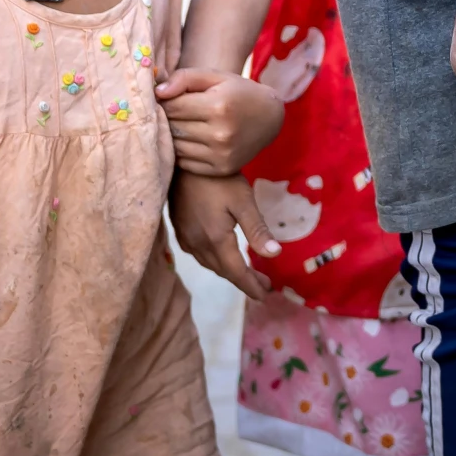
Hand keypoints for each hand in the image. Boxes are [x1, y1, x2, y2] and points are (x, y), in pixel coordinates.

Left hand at [156, 67, 283, 176]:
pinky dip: (183, 151)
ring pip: (176, 146)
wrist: (269, 118)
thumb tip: (158, 93)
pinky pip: (185, 162)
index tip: (167, 99)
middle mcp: (221, 133)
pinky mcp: (221, 169)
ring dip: (173, 136)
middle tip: (174, 111)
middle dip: (167, 118)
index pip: (173, 106)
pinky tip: (191, 140)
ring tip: (182, 124)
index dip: (165, 101)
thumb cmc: (238, 92)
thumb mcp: (216, 76)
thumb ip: (185, 78)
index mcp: (219, 106)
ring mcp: (222, 154)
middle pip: (173, 127)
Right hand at [169, 172, 280, 300]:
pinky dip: (217, 261)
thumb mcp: (243, 201)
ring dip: (230, 272)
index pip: (236, 272)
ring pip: (211, 264)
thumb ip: (257, 230)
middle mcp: (198, 245)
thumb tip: (274, 255)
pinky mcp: (180, 230)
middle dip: (245, 280)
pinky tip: (225, 256)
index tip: (265, 295)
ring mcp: (186, 238)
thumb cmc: (218, 178)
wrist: (183, 160)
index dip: (251, 286)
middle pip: (224, 271)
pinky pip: (200, 255)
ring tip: (249, 274)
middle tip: (264, 284)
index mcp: (216, 240)